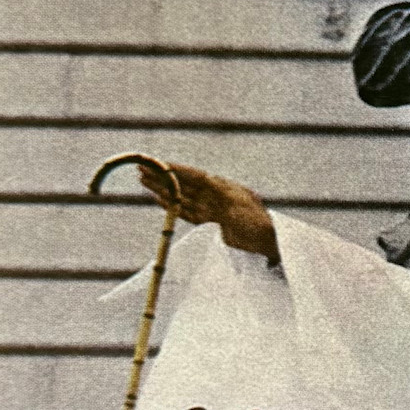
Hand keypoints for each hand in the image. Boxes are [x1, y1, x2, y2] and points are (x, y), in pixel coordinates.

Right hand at [145, 161, 277, 261]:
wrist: (269, 245)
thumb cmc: (260, 225)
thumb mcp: (243, 208)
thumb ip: (224, 194)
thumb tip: (207, 180)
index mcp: (223, 188)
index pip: (194, 177)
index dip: (175, 171)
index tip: (156, 164)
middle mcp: (215, 196)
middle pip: (183, 185)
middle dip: (162, 178)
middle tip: (140, 171)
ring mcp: (212, 209)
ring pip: (181, 198)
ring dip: (162, 190)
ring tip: (143, 182)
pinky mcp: (211, 224)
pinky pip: (186, 213)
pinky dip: (172, 207)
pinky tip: (160, 200)